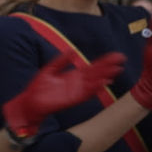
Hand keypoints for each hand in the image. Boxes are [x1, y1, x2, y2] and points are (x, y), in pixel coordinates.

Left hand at [3, 51, 124, 137]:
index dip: (104, 61)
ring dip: (105, 77)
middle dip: (109, 67)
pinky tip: (104, 82)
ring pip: (94, 83)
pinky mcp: (72, 99)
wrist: (29, 102)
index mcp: (73, 75)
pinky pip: (86, 93)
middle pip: (97, 73)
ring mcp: (76, 91)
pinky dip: (95, 88)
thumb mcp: (50, 69)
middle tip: (121, 60)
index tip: (116, 56)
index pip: (92, 67)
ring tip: (116, 70)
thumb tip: (73, 49)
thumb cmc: (38, 87)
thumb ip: (61, 60)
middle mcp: (78, 83)